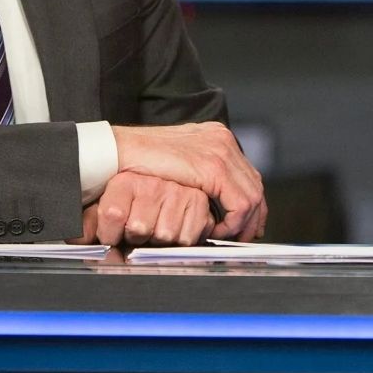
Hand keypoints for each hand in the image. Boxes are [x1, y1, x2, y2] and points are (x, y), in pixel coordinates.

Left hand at [70, 170, 213, 246]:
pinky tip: (172, 230)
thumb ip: (87, 224)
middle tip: (135, 232)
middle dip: (135, 239)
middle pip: (139, 228)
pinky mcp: (198, 202)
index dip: (109, 234)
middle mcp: (152, 183)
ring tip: (154, 229)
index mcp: (125, 181)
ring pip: (164, 234)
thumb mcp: (103, 209)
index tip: (112, 234)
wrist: (165, 184)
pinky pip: (187, 236)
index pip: (112, 214)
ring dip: (158, 241)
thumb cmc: (131, 203)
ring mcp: (177, 191)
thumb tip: (77, 239)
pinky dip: (180, 241)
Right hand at [112, 122, 265, 239]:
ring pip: (252, 196)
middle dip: (252, 216)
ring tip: (223, 237)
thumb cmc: (137, 161)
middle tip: (242, 237)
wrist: (118, 151)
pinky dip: (232, 223)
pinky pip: (239, 204)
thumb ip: (196, 172)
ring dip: (241, 223)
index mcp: (215, 136)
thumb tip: (212, 194)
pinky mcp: (213, 167)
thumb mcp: (176, 163)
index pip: (246, 174)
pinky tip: (214, 231)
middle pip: (254, 184)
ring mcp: (220, 150)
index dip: (251, 204)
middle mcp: (222, 139)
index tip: (245, 224)